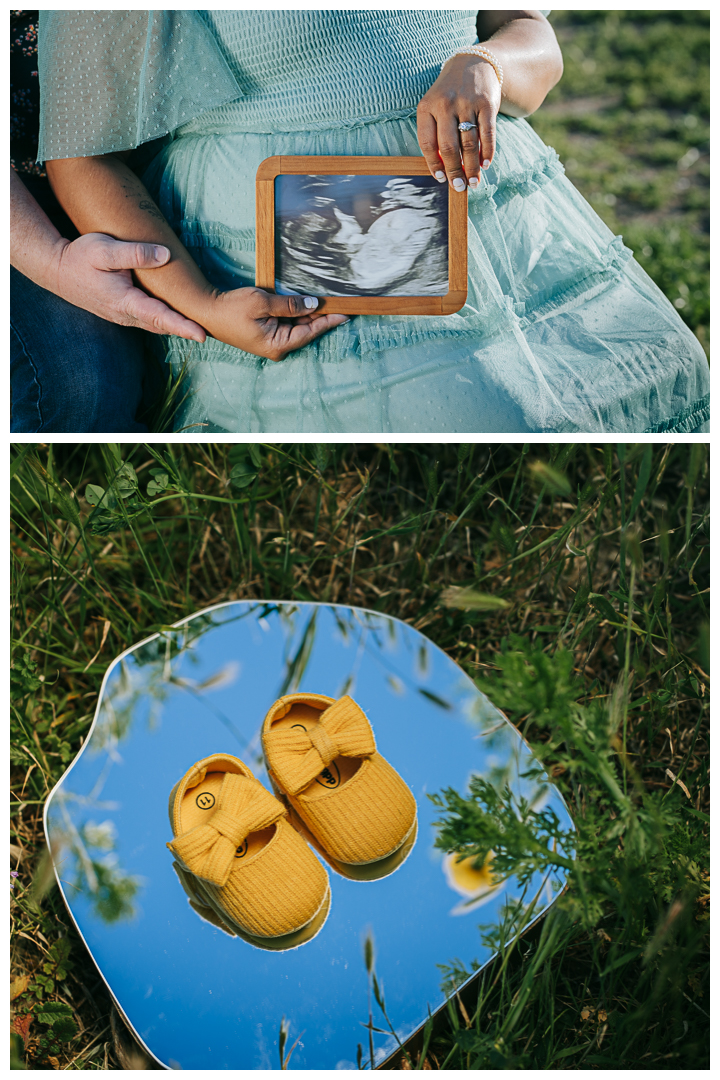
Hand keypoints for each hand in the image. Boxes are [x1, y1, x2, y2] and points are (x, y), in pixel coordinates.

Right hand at [52, 233, 206, 341]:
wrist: (57, 270)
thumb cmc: (80, 257)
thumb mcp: (104, 249)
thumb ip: (134, 253)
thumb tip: (165, 255)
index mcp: (124, 301)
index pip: (159, 316)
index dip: (182, 326)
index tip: (202, 335)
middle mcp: (127, 315)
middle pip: (163, 326)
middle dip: (188, 330)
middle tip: (215, 333)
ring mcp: (125, 317)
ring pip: (158, 325)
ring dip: (180, 328)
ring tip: (205, 329)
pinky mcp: (125, 313)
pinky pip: (151, 321)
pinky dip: (168, 322)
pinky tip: (182, 319)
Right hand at [202, 287, 349, 361]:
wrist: (207, 310)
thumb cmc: (231, 308)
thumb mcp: (263, 302)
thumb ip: (290, 305)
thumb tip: (314, 304)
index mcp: (278, 345)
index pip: (311, 332)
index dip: (329, 321)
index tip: (347, 313)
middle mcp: (277, 347)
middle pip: (306, 329)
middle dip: (321, 315)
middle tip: (340, 301)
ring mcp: (271, 341)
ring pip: (297, 325)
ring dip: (309, 312)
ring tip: (327, 299)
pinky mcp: (266, 333)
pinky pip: (287, 322)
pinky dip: (296, 312)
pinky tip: (306, 301)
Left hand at [417, 54, 501, 190]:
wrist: (473, 63)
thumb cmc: (450, 95)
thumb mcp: (435, 108)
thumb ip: (437, 134)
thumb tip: (445, 169)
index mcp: (427, 107)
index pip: (428, 143)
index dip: (434, 165)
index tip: (441, 179)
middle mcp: (446, 103)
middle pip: (449, 147)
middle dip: (454, 171)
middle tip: (459, 187)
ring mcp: (467, 102)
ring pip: (469, 143)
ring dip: (472, 166)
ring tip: (473, 182)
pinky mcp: (486, 103)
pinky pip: (487, 133)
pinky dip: (487, 152)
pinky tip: (486, 165)